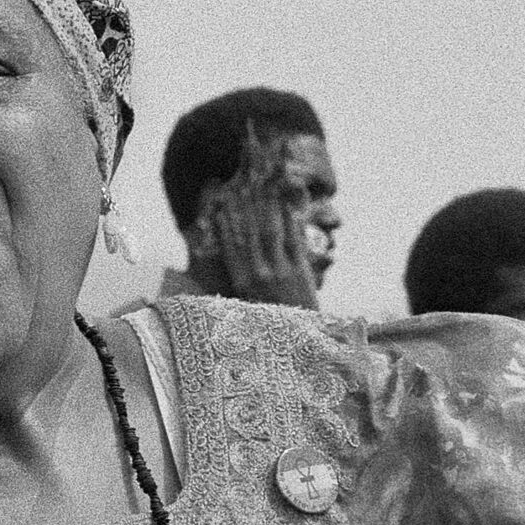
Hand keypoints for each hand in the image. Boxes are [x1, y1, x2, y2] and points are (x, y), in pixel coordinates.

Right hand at [197, 137, 319, 308]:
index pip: (230, 245)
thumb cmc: (273, 325)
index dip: (226, 221)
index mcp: (240, 283)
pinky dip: (288, 220)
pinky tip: (286, 204)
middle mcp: (257, 275)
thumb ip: (242, 280)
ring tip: (263, 186)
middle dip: (244, 206)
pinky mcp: (300, 271)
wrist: (301, 341)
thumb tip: (233, 255)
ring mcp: (280, 272)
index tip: (222, 201)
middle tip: (242, 183)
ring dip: (265, 206)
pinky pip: (292, 239)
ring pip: (269, 231)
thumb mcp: (248, 305)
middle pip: (248, 233)